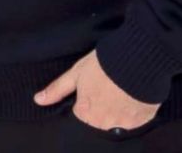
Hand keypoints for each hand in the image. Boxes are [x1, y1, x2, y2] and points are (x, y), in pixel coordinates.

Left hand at [34, 50, 158, 131]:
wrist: (139, 57)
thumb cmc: (105, 63)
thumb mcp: (77, 72)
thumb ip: (58, 89)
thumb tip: (38, 100)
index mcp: (86, 113)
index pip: (82, 113)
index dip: (87, 98)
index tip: (94, 86)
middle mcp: (104, 123)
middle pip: (99, 119)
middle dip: (102, 105)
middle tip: (109, 85)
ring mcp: (124, 123)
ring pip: (118, 120)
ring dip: (119, 108)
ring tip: (123, 87)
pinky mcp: (143, 120)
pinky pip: (136, 119)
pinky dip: (136, 109)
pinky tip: (135, 93)